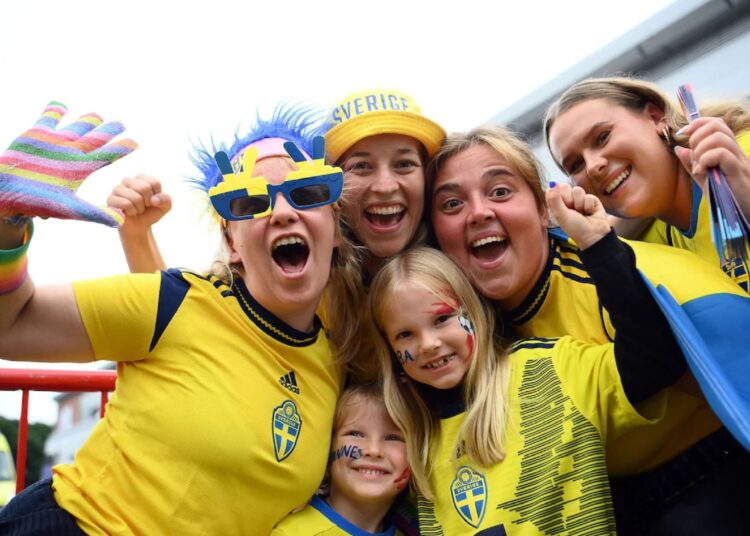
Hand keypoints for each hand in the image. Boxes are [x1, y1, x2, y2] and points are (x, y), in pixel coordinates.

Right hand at [0, 101, 136, 226]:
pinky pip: (48, 118)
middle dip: (109, 131)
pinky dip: (54, 110)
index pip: (107, 156)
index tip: (135, 143)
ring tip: (97, 116)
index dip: (121, 149)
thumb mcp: (69, 208)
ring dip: (87, 120)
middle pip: (96, 139)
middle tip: (121, 124)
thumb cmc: (37, 202)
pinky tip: (60, 104)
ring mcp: (56, 142)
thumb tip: (122, 221)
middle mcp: (72, 153)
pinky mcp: (37, 134)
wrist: (8, 192)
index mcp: (82, 168)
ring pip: (76, 127)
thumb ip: (96, 213)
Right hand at [108, 174, 171, 237]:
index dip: (157, 197)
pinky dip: (132, 212)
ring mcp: (118, 189)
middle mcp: (128, 180)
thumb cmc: (150, 213)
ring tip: (136, 210)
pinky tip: (129, 213)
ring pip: (135, 197)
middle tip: (143, 207)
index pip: (154, 183)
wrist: (138, 227)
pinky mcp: (111, 199)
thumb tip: (154, 199)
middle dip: (147, 202)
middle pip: (144, 188)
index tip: (152, 201)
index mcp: (141, 178)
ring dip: (139, 208)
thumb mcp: (164, 207)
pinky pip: (126, 204)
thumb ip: (166, 200)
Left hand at [546, 182, 610, 248]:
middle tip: (572, 211)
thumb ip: (554, 199)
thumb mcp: (561, 215)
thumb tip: (552, 182)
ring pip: (577, 190)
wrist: (593, 235)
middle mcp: (568, 200)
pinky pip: (589, 196)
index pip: (553, 189)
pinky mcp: (592, 199)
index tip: (561, 206)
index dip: (557, 195)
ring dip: (579, 204)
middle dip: (569, 199)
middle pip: (565, 187)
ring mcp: (580, 199)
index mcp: (557, 204)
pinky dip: (589, 206)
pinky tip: (590, 213)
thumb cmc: (575, 228)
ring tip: (582, 213)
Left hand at [675, 117, 749, 191]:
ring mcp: (739, 161)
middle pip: (717, 126)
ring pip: (719, 138)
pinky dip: (706, 160)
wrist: (743, 214)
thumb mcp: (704, 179)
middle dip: (697, 137)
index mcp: (728, 150)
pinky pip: (722, 154)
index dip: (698, 123)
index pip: (716, 124)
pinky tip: (701, 172)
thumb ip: (693, 164)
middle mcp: (736, 152)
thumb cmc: (726, 197)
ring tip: (698, 166)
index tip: (682, 134)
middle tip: (693, 157)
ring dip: (700, 150)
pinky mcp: (738, 172)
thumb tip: (679, 149)